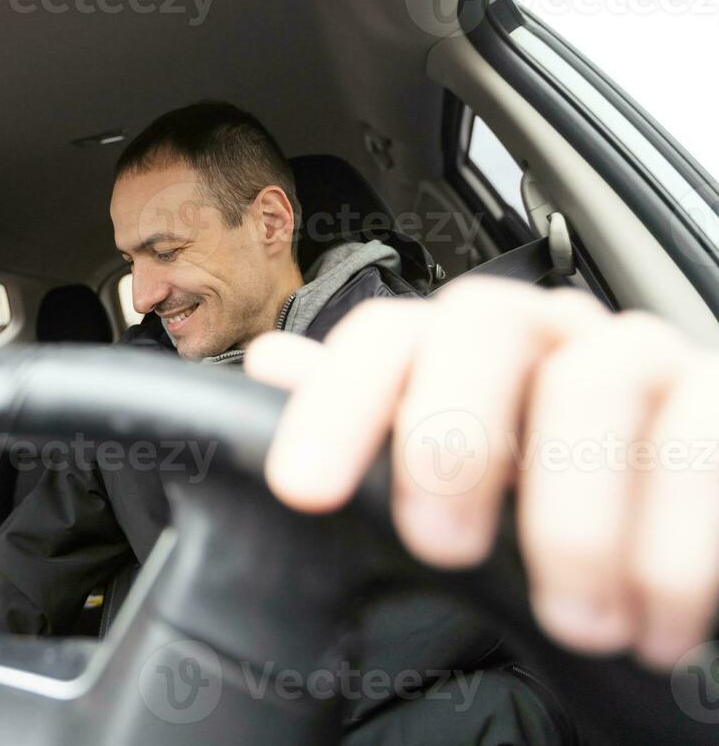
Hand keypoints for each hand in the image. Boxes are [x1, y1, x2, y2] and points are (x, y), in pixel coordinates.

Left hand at [244, 278, 718, 668]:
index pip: (387, 335)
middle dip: (448, 440)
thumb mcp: (451, 471)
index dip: (336, 402)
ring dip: (573, 522)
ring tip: (577, 622)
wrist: (677, 518)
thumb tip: (273, 364)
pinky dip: (673, 553)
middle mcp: (549, 332)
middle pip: (482, 327)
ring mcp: (641, 356)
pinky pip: (700, 446)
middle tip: (442, 549)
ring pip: (593, 387)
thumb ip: (373, 417)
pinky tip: (654, 621)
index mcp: (463, 347)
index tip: (303, 489)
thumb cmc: (548, 491)